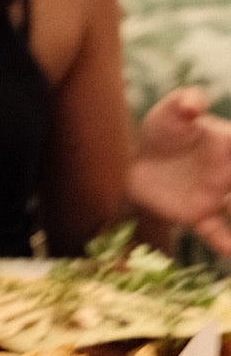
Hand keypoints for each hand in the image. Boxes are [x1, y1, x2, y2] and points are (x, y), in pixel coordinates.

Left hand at [129, 87, 230, 255]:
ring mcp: (215, 195)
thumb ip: (184, 103)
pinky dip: (223, 242)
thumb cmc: (162, 130)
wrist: (134, 159)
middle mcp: (228, 171)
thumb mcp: (169, 111)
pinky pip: (214, 231)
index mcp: (228, 143)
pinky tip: (230, 252)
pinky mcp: (196, 214)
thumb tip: (194, 103)